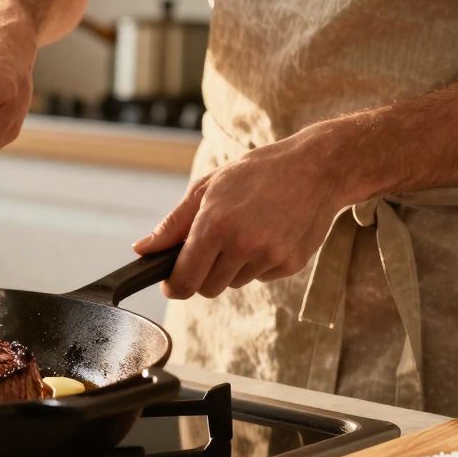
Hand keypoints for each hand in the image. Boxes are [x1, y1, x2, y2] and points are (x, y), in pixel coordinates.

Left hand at [132, 129, 357, 298]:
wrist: (316, 168)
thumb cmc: (255, 173)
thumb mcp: (207, 188)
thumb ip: (173, 224)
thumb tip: (141, 250)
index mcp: (214, 225)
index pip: (184, 280)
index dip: (173, 285)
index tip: (171, 281)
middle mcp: (242, 245)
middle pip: (207, 288)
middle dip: (203, 274)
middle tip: (213, 246)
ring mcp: (270, 257)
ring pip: (234, 283)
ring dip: (232, 266)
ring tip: (247, 230)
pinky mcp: (291, 264)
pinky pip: (261, 277)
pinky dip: (259, 263)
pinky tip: (269, 233)